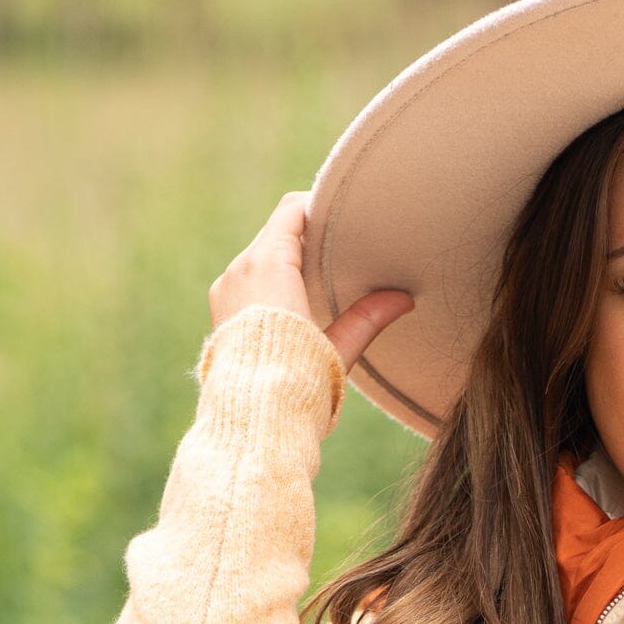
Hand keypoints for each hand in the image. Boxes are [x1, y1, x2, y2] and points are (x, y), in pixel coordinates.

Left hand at [207, 189, 413, 371]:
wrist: (248, 417)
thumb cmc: (294, 381)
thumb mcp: (337, 349)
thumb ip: (367, 318)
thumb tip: (404, 299)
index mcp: (269, 266)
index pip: (292, 210)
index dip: (318, 206)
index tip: (342, 216)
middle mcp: (241, 268)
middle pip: (276, 231)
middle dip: (305, 235)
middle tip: (337, 246)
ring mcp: (225, 286)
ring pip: (260, 253)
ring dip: (286, 257)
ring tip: (316, 275)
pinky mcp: (219, 305)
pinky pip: (247, 274)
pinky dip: (269, 276)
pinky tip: (291, 297)